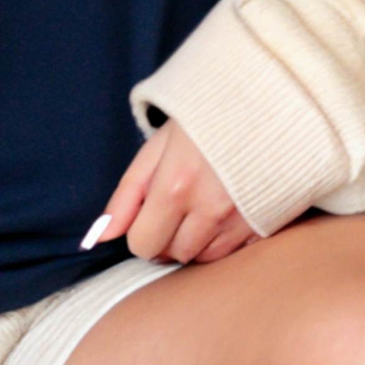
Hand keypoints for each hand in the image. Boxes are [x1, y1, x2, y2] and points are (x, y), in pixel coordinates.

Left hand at [91, 117, 259, 263]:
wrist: (262, 106)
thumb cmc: (203, 123)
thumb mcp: (156, 147)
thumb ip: (127, 193)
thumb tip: (101, 235)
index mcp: (176, 186)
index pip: (142, 243)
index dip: (140, 231)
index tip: (149, 212)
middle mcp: (209, 209)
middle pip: (172, 254)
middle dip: (165, 237)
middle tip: (174, 206)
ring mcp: (239, 220)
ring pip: (201, 258)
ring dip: (193, 241)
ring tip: (198, 206)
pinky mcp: (263, 225)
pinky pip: (232, 254)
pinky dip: (221, 241)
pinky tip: (221, 213)